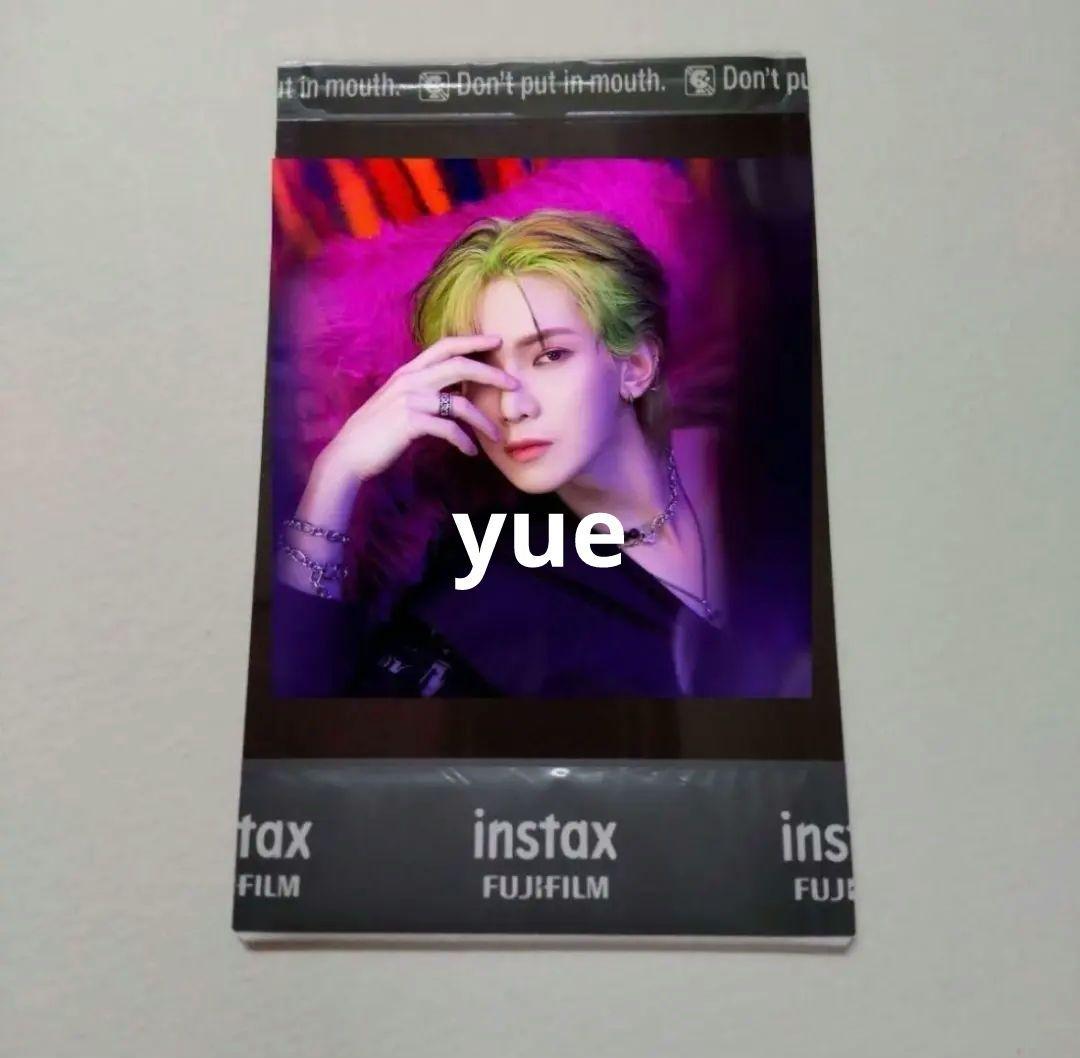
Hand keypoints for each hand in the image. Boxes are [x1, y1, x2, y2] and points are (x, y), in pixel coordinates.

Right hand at [294, 334, 515, 534]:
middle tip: (514, 384)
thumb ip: (423, 392)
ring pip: (460, 403)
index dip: (472, 341)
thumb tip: (453, 394)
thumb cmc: (377, 431)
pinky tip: (471, 451)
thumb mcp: (399, 402)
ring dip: (484, 421)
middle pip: (459, 366)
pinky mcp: (410, 422)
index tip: (497, 341)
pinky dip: (464, 441)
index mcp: (409, 372)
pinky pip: (448, 428)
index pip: (445, 346)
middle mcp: (410, 380)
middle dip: (491, 373)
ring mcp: (409, 400)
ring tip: (498, 436)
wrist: (349, 453)